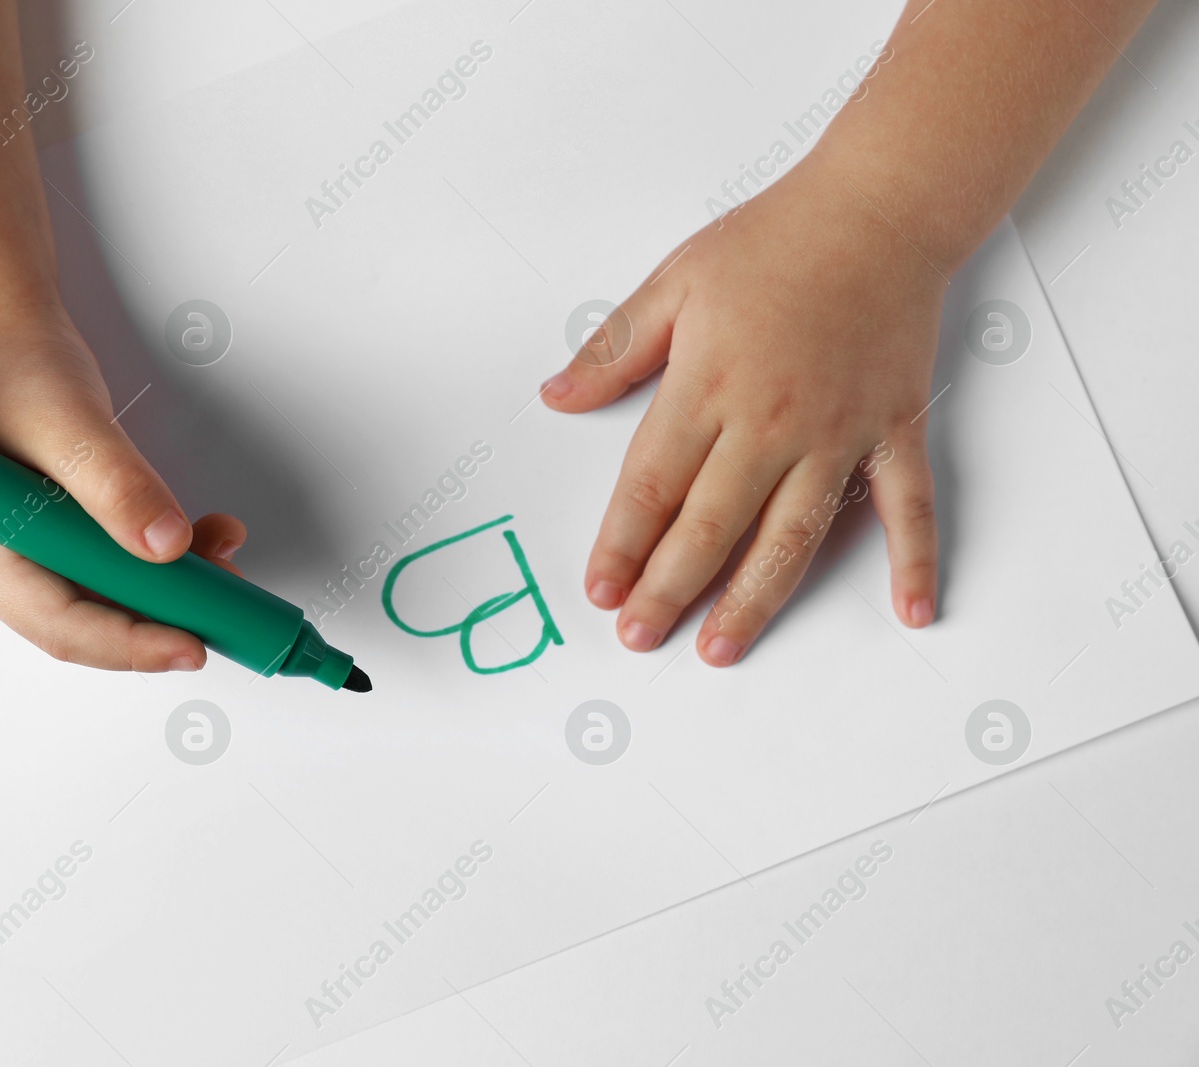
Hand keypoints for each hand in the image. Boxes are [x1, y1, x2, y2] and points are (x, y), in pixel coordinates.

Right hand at [0, 303, 244, 670]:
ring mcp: (41, 564)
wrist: (9, 343)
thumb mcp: (68, 423)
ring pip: (121, 602)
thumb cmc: (17, 374)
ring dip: (181, 588)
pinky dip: (174, 561)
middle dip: (168, 619)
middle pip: (96, 627)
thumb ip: (116, 485)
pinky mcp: (74, 549)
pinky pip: (130, 572)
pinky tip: (209, 534)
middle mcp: (8, 575)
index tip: (194, 646)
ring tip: (225, 549)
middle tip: (233, 604)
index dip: (132, 645)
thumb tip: (166, 547)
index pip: (63, 626)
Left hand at [542, 153, 943, 666]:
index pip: (651, 485)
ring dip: (755, 600)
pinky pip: (909, 508)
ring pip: (792, 538)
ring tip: (720, 648)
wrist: (878, 209)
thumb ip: (612, 350)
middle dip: (669, 590)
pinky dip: (914, 561)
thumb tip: (555, 396)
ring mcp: (839, 433)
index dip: (621, 545)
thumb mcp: (673, 282)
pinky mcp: (895, 430)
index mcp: (708, 385)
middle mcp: (772, 422)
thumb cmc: (774, 241)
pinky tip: (910, 610)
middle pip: (711, 527)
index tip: (601, 590)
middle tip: (640, 638)